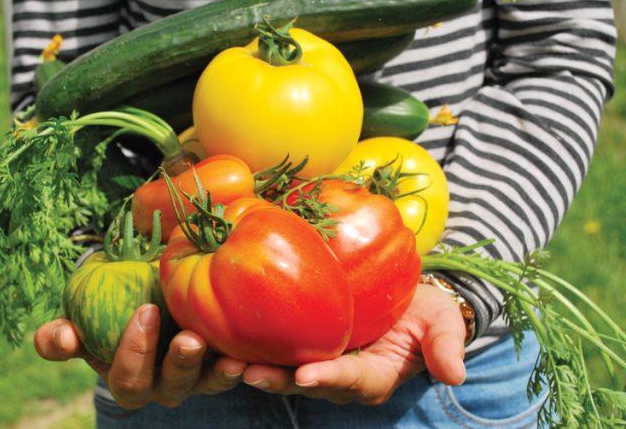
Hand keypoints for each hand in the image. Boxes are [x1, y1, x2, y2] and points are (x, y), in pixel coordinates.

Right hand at [34, 304, 246, 408]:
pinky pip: (235, 369)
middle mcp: (162, 384)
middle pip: (170, 387)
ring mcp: (196, 376)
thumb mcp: (82, 319)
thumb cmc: (109, 308)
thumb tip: (61, 337)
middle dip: (179, 365)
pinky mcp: (223, 362)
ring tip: (231, 357)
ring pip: (207, 383)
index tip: (145, 311)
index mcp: (127, 377)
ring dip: (217, 372)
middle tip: (188, 339)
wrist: (147, 295)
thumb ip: (61, 334)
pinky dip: (243, 363)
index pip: (127, 380)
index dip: (133, 353)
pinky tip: (250, 350)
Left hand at [242, 284, 466, 404]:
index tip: (307, 376)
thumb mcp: (442, 323)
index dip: (330, 378)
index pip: (352, 380)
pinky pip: (278, 349)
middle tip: (248, 373)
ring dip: (257, 368)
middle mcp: (342, 377)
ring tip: (226, 361)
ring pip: (285, 371)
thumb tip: (455, 375)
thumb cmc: (425, 311)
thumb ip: (445, 346)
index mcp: (375, 376)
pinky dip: (254, 346)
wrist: (407, 299)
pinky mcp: (304, 344)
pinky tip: (227, 335)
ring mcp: (321, 362)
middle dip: (279, 381)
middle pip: (308, 383)